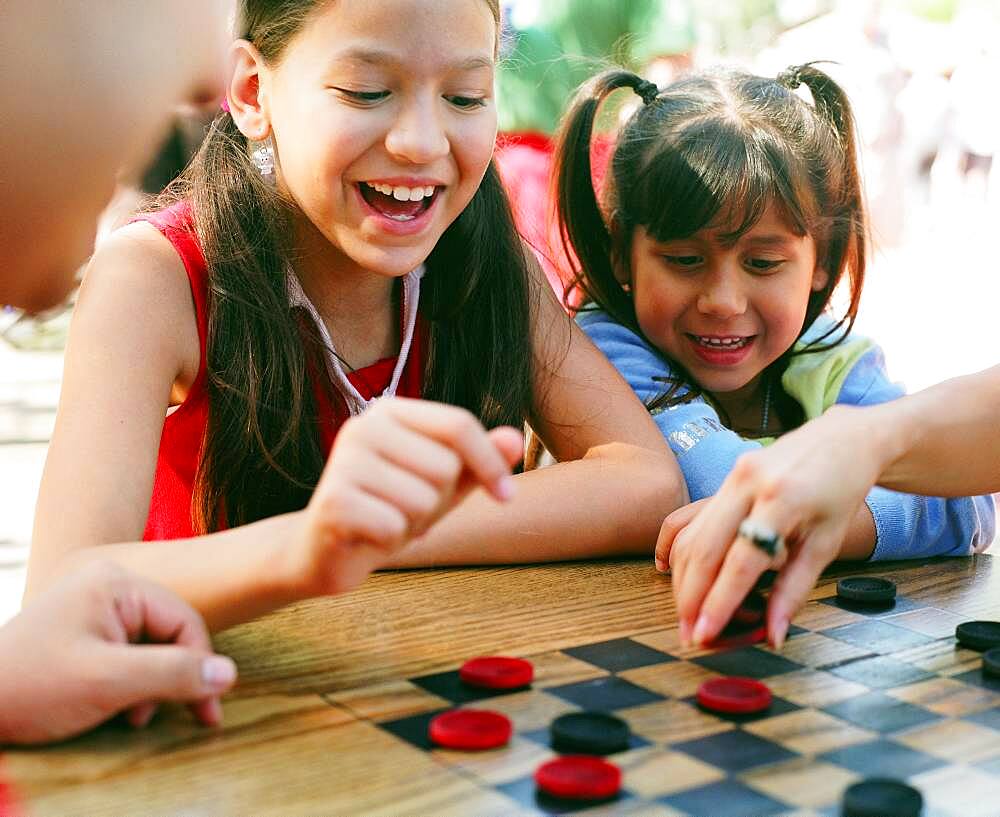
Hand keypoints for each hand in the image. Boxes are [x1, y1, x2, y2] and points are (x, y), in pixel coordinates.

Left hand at [0, 562, 236, 744]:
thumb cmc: (31, 690)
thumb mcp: (108, 683)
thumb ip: (172, 674)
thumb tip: (229, 675)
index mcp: (115, 584)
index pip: (184, 620)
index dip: (201, 666)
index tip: (208, 711)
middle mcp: (107, 586)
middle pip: (169, 632)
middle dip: (172, 678)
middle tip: (172, 717)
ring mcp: (93, 607)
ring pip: (151, 645)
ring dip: (152, 685)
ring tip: (132, 716)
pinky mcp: (84, 630)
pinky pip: (129, 652)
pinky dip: (132, 683)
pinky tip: (117, 707)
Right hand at [297, 397, 522, 593]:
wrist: (324, 551)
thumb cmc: (389, 509)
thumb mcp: (442, 484)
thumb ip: (477, 460)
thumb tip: (516, 439)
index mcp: (389, 411)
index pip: (458, 425)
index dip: (490, 463)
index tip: (507, 496)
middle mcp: (362, 426)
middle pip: (445, 467)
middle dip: (437, 501)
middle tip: (406, 509)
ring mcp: (343, 461)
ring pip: (423, 500)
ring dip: (413, 524)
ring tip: (386, 520)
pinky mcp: (332, 501)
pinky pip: (395, 528)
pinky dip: (391, 542)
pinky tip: (368, 536)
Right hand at [664, 406, 881, 648]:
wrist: (841, 441)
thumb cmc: (839, 493)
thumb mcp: (826, 544)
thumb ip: (794, 591)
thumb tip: (773, 634)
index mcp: (782, 498)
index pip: (741, 560)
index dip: (720, 600)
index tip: (705, 633)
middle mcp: (749, 482)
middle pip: (705, 548)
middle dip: (691, 596)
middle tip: (688, 635)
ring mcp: (733, 476)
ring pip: (692, 536)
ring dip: (684, 581)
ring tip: (686, 616)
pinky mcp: (726, 477)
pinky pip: (694, 521)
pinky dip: (685, 556)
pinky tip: (680, 581)